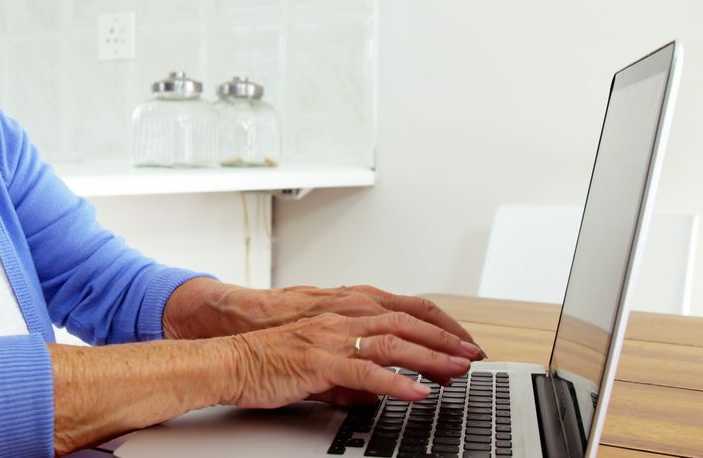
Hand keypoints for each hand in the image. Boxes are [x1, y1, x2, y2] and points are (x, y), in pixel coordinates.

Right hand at [224, 311, 477, 408]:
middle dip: (445, 340)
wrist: (229, 359)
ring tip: (457, 372)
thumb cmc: (268, 358)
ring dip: (431, 357)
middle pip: (407, 322)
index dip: (439, 325)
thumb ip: (351, 373)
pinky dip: (396, 383)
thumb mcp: (320, 361)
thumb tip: (375, 392)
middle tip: (473, 357)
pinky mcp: (319, 362)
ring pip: (393, 342)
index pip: (405, 310)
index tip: (462, 343)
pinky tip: (417, 393)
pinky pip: (365, 372)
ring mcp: (332, 338)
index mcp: (345, 313)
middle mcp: (343, 318)